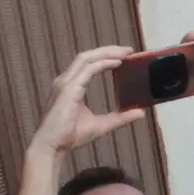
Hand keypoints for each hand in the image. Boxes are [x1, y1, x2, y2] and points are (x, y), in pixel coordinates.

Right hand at [32, 46, 146, 154]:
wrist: (53, 145)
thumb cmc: (70, 135)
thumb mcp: (102, 124)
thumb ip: (120, 117)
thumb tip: (140, 113)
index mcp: (71, 85)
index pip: (88, 64)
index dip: (105, 56)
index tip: (124, 55)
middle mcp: (66, 80)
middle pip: (87, 56)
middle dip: (108, 50)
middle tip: (128, 50)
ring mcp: (65, 83)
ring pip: (86, 58)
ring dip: (106, 52)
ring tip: (125, 52)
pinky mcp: (68, 89)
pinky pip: (88, 70)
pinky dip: (103, 63)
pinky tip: (117, 63)